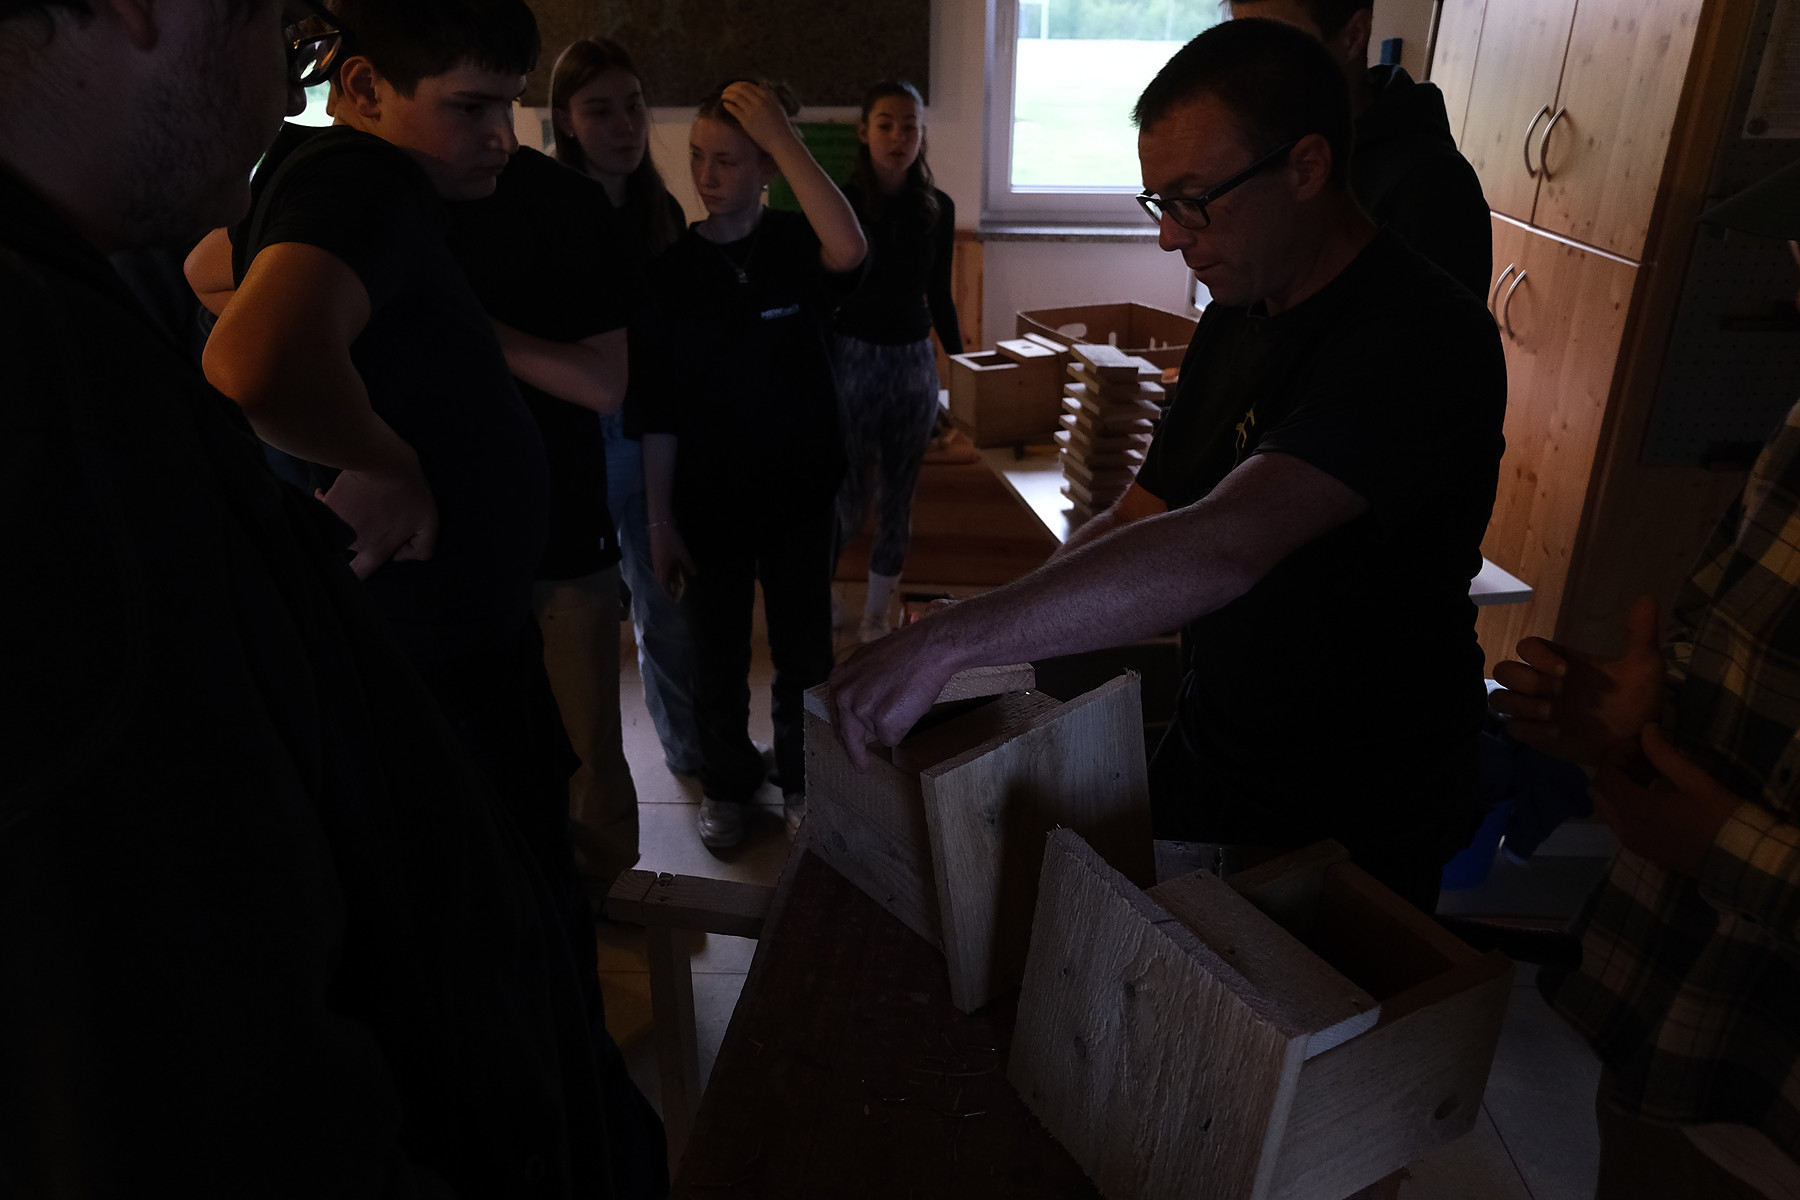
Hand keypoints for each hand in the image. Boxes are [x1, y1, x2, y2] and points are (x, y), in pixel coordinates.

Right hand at [317, 455, 435, 578]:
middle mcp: (353, 543)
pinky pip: (321, 509)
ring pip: (332, 531)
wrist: (382, 460)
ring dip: (338, 522)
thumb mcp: (429, 522)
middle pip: (342, 555)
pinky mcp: (325, 506)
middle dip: (343, 548)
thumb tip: (400, 557)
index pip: (360, 575)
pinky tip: (332, 494)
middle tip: (354, 529)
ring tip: (351, 506)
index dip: (357, 575)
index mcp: (376, 550)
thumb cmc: (409, 491)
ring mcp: (336, 524)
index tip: (358, 563)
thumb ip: (422, 549)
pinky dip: (325, 503)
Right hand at [648, 521, 695, 598]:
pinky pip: (657, 566)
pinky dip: (663, 571)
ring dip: (664, 578)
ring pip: (657, 572)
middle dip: (665, 586)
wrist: (660, 525)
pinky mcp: (654, 553)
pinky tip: (669, 567)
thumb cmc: (671, 540)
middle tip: (673, 590)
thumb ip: (688, 564)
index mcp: (663, 566)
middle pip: (659, 579)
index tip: (673, 596)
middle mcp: (656, 564)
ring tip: (673, 580)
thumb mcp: (682, 552)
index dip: (667, 591)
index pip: (663, 583)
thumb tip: (694, 574)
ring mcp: (654, 558)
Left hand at [720, 81, 799, 157]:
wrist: (781, 141)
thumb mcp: (777, 105)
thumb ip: (770, 94)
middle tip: (726, 91)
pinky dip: (728, 104)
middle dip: (731, 88)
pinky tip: (725, 104)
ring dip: (727, 94)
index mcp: (767, 96)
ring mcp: (753, 111)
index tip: (734, 87)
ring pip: (736, 97)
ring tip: (723, 96)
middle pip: (741, 89)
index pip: (748, 85)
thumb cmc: (780, 126)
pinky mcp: (747, 121)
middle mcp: (760, 101)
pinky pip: (734, 109)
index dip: (738, 84)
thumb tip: (763, 83)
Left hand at [828, 622, 961, 770]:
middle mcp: (844, 696)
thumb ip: (860, 685)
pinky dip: (906, 725)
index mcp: (839, 680)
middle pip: (850, 734)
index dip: (845, 732)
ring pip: (879, 732)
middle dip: (857, 752)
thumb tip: (863, 707)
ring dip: (894, 721)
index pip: (838, 714)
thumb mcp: (869, 663)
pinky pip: (894, 737)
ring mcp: (862, 711)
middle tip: (862, 767)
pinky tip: (911, 704)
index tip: (846, 744)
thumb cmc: (907, 652)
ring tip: (906, 696)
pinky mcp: (882, 723)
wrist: (928, 648)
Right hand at [1489, 595, 1664, 764]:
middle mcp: (1541, 683)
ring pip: (1499, 699)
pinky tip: (1556, 733)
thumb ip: (1641, 634)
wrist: (1639, 742)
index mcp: (1559, 662)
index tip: (1565, 671)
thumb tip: (1648, 598)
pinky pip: (1512, 728)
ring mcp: (1535, 710)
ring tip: (1552, 714)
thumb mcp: (1644, 665)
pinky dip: (1528, 729)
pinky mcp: (1536, 735)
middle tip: (1557, 693)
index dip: (1537, 656)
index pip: (1526, 647)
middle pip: (1503, 671)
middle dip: (1525, 680)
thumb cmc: (1637, 702)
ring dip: (1520, 704)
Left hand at [1591, 723, 1739, 875]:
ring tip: (1650, 773)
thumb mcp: (1694, 780)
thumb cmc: (1718, 816)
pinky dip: (1625, 803)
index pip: (1606, 775)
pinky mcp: (1641, 849)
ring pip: (1606, 807)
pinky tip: (1652, 793)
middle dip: (1616, 769)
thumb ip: (1663, 753)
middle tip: (1643, 758)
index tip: (1641, 744)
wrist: (1737, 857)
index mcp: (1633, 811)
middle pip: (1599, 791)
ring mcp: (1630, 842)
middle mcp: (1624, 829)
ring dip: (1619, 786)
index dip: (1618, 754)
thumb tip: (1647, 729)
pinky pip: (1618, 821)